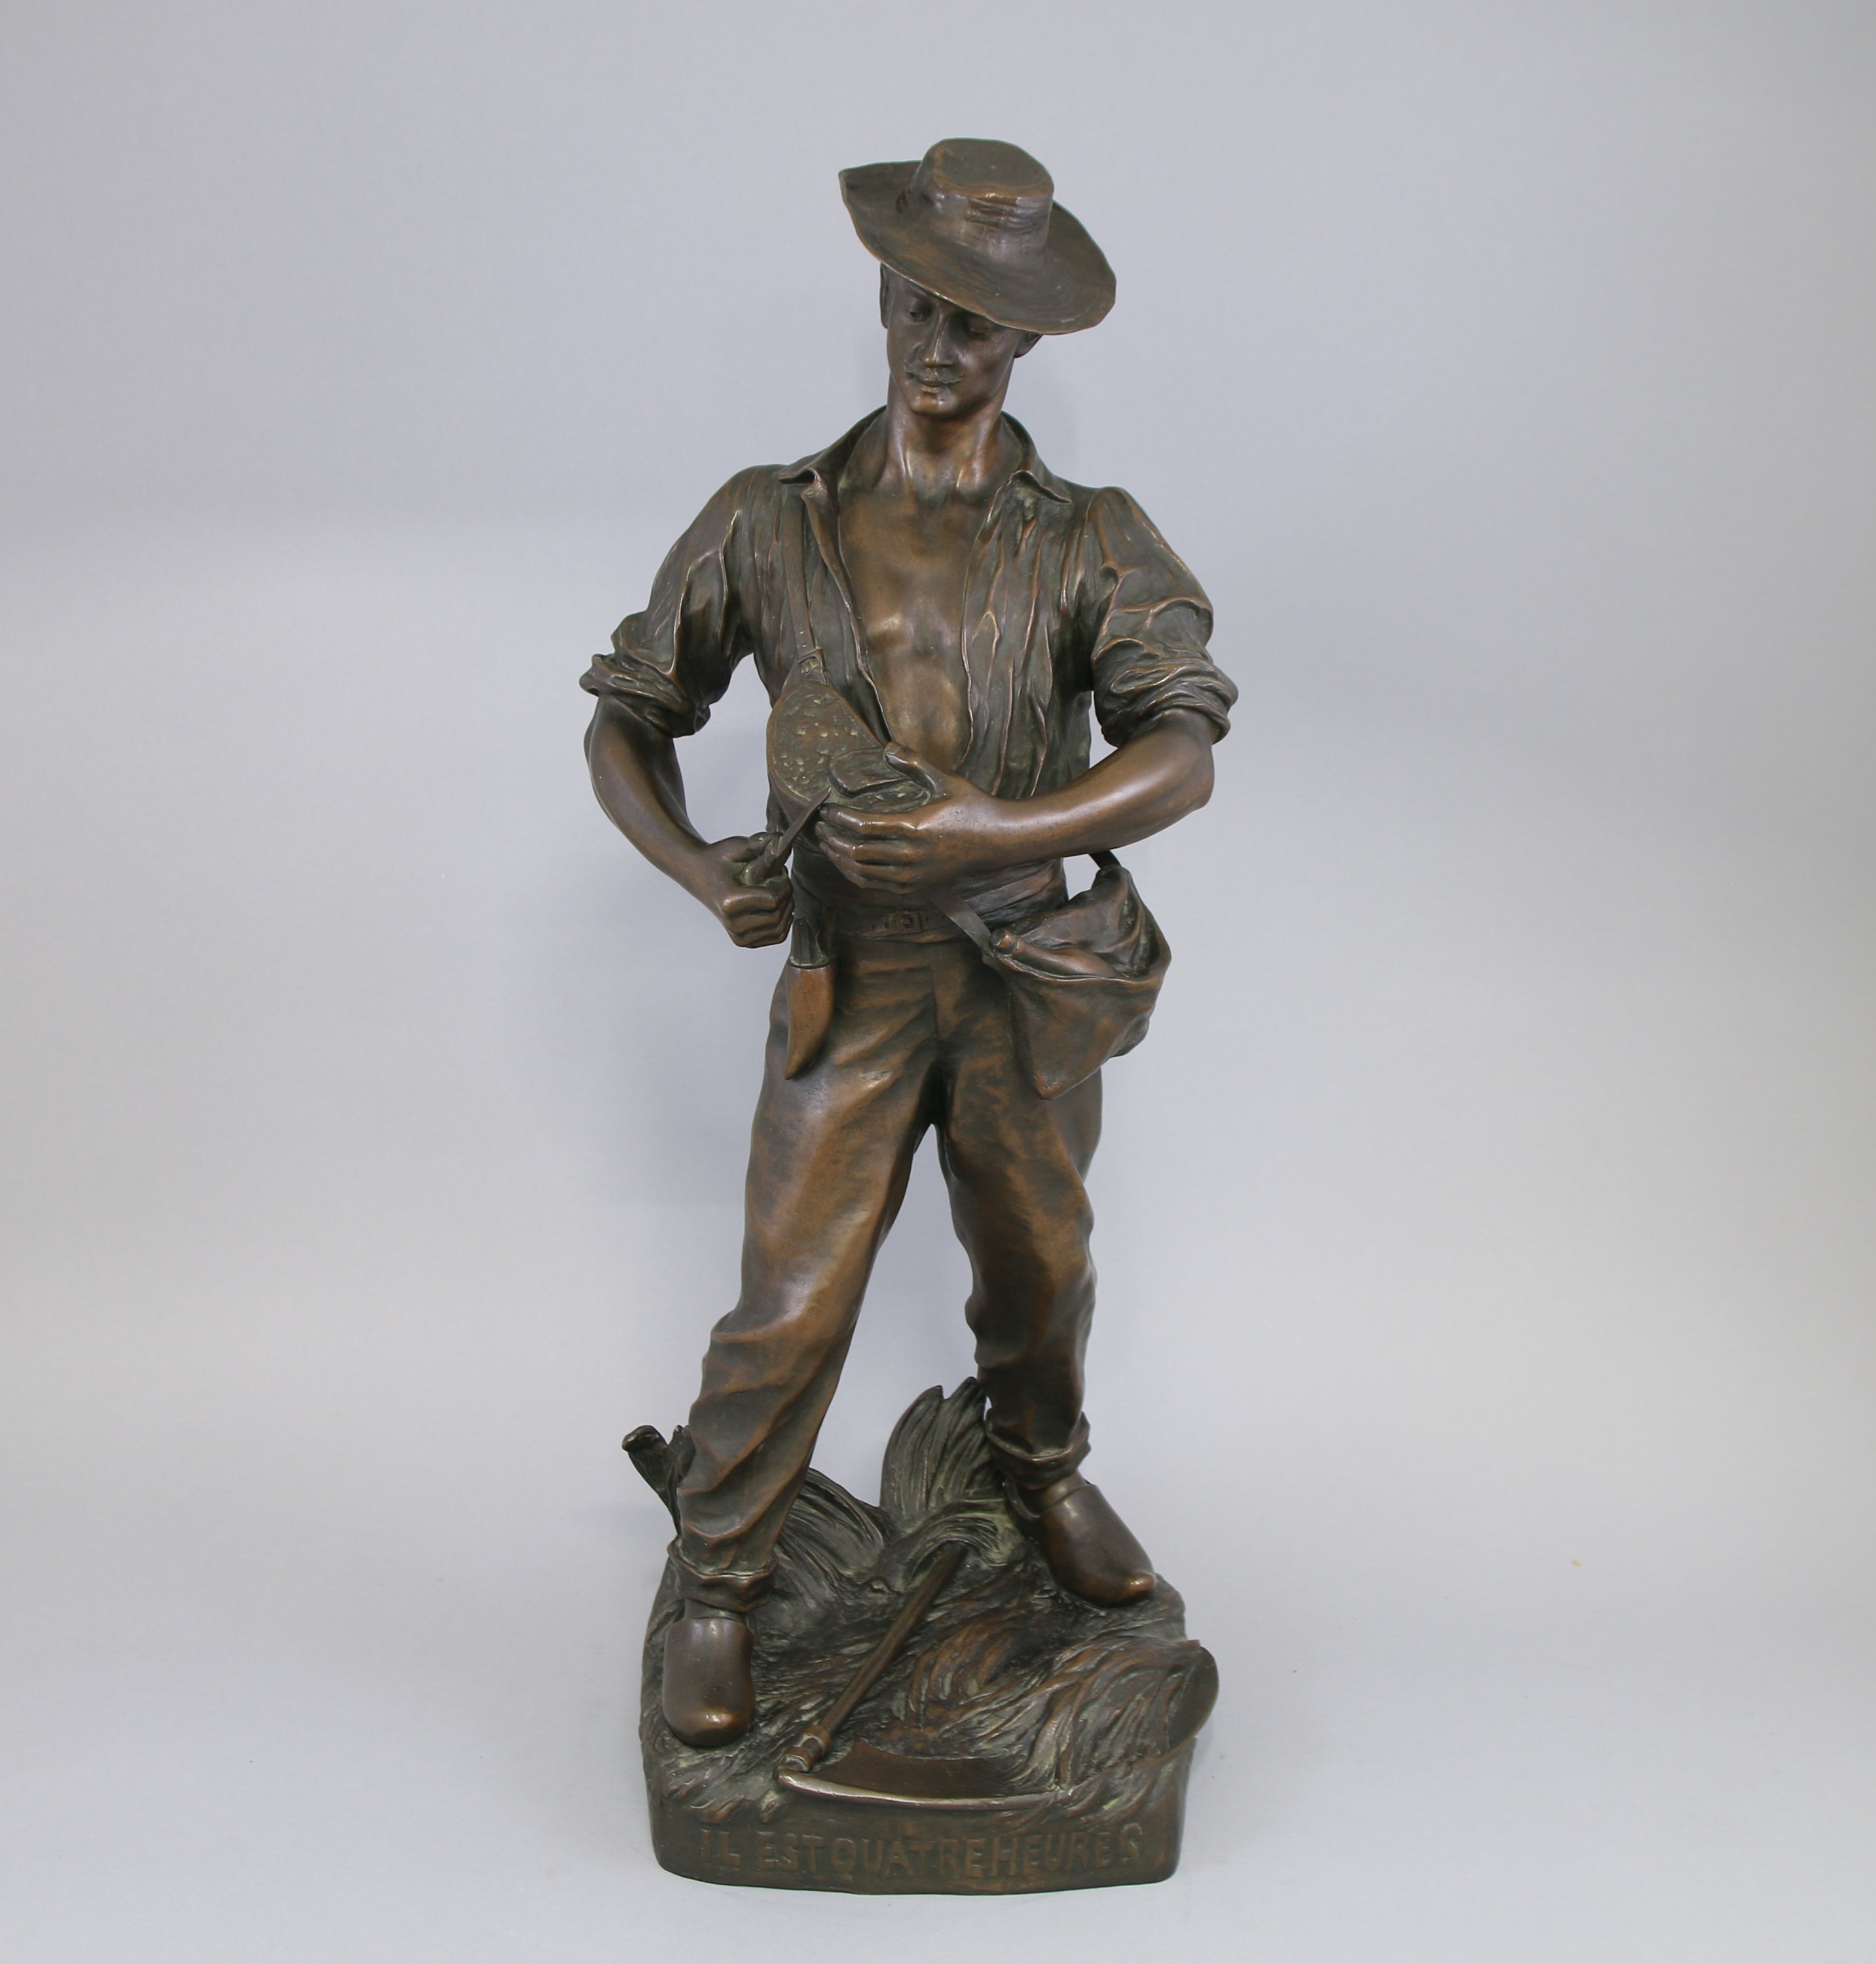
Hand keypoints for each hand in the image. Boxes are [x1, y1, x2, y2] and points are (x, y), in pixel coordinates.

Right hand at [686, 836, 793, 947]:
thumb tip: (781, 840)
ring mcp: (738, 936)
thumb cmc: (716, 861)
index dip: (782, 883)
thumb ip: (759, 843)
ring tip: (774, 890)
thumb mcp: (736, 847)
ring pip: (780, 928)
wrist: (698, 875)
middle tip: (777, 879)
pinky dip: (782, 921)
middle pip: (778, 916)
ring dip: (786, 907)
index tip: (777, 871)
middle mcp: (733, 924)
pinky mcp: (743, 941)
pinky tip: (775, 906)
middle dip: (786, 895)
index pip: (773, 900)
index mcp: (730, 903)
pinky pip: (776, 936)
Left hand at [816, 747, 1026, 895]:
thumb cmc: (973, 807)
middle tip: (819, 829)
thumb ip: (917, 764)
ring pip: (864, 873)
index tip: (826, 810)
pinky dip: (857, 875)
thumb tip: (889, 746)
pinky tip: (848, 863)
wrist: (998, 841)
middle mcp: (911, 856)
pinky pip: (877, 885)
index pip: (865, 827)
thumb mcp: (947, 781)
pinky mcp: (916, 886)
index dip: (840, 820)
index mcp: (915, 828)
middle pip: (858, 852)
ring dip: (841, 859)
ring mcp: (913, 875)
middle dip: (833, 840)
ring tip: (827, 845)